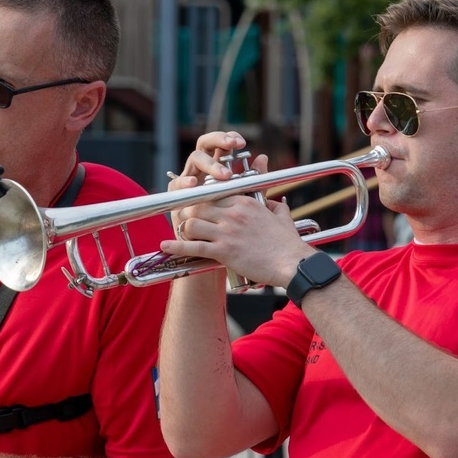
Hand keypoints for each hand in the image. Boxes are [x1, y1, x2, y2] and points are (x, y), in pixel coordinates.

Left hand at [161, 185, 311, 287]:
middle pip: (197, 205)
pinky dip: (176, 247)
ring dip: (183, 229)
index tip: (196, 206)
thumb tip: (276, 201)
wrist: (293, 264)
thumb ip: (274, 203)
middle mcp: (233, 213)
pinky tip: (165, 246)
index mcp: (245, 202)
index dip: (202, 201)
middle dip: (188, 213)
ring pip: (191, 223)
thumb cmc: (288, 243)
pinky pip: (193, 246)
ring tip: (182, 235)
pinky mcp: (224, 251)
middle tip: (183, 220)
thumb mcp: (281, 215)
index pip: (213, 194)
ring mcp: (227, 232)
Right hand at [167, 130, 255, 228]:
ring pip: (192, 161)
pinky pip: (176, 185)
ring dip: (207, 164)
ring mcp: (185, 182)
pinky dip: (184, 182)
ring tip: (222, 173)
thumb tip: (263, 157)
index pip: (218, 145)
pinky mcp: (176, 197)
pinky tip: (193, 184)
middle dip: (217, 142)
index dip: (227, 139)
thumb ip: (254, 180)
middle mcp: (199, 171)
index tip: (240, 142)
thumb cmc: (228, 224)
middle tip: (232, 146)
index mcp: (214, 168)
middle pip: (203, 146)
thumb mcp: (245, 200)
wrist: (212, 248)